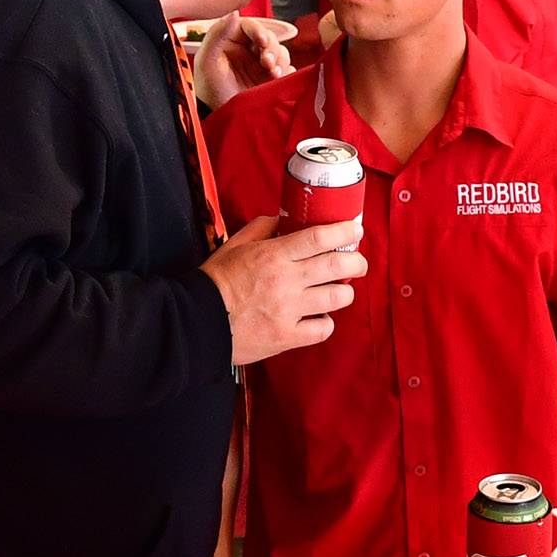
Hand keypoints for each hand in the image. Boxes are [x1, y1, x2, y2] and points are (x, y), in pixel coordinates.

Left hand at [193, 15, 293, 109]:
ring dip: (280, 60)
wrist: (220, 117)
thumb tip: (234, 12)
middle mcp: (248, 50)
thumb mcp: (208, 60)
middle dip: (271, 49)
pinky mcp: (272, 79)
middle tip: (267, 63)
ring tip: (273, 74)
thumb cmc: (209, 89)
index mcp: (232, 41)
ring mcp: (261, 65)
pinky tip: (278, 80)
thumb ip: (217, 34)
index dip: (258, 31)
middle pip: (269, 38)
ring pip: (281, 52)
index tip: (261, 42)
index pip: (250, 26)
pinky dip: (287, 73)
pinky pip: (288, 69)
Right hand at [201, 211, 364, 365]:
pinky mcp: (287, 336)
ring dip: (344, 291)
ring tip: (340, 289)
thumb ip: (262, 228)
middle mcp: (286, 281)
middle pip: (337, 266)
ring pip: (337, 297)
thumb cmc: (216, 281)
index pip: (320, 238)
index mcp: (274, 255)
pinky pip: (323, 329)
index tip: (354, 231)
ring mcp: (289, 310)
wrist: (198, 322)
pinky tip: (320, 316)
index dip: (344, 232)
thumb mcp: (235, 244)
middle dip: (356, 261)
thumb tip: (285, 220)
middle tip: (358, 261)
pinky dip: (326, 322)